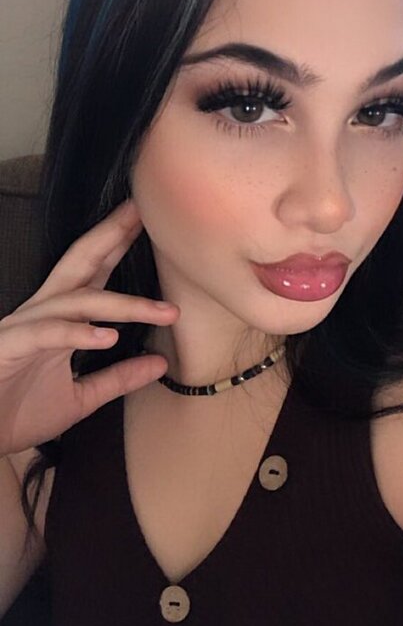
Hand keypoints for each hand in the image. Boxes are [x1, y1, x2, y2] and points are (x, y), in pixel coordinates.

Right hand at [0, 199, 178, 455]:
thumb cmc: (19, 413)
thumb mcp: (82, 397)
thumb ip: (118, 378)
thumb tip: (161, 363)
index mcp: (58, 319)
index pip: (93, 273)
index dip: (118, 244)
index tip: (151, 221)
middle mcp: (41, 313)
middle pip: (79, 263)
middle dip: (111, 235)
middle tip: (143, 212)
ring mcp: (24, 328)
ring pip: (77, 302)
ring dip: (124, 305)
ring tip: (163, 311)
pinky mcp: (10, 348)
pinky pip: (48, 334)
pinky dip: (78, 334)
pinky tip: (108, 337)